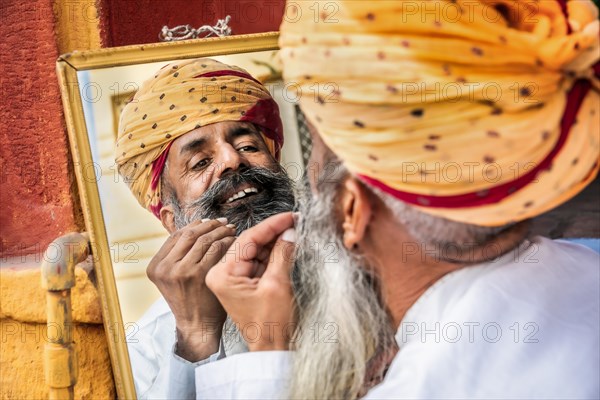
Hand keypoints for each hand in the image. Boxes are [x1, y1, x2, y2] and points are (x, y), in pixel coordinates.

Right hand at [147, 219, 235, 360]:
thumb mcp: (174, 278)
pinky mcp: (199, 275)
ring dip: (220, 231)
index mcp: (155, 267)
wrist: (197, 326)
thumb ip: (179, 256)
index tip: (208, 221)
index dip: (194, 225)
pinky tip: (235, 241)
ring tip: (231, 229)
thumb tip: (196, 227)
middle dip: (209, 225)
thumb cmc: (191, 299)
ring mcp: (181, 272)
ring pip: (203, 239)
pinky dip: (227, 241)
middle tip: (223, 222)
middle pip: (189, 234)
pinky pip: (215, 249)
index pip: (175, 236)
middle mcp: (165, 268)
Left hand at [206, 212, 296, 351]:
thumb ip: (282, 253)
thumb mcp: (278, 285)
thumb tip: (290, 230)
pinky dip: (274, 253)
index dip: (271, 225)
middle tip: (296, 221)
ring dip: (275, 241)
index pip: (247, 239)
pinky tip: (288, 244)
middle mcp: (222, 274)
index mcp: (222, 274)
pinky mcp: (244, 283)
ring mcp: (233, 278)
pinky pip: (259, 261)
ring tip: (295, 230)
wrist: (271, 350)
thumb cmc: (271, 325)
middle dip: (274, 232)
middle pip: (251, 243)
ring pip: (256, 250)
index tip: (290, 216)